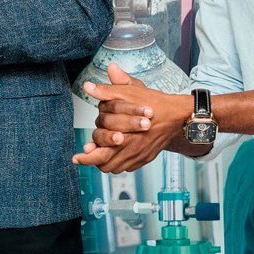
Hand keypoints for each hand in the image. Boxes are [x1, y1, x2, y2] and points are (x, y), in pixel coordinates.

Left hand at [71, 65, 186, 173]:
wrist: (178, 116)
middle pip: (105, 163)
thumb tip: (88, 86)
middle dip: (92, 161)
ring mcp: (138, 156)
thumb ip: (108, 90)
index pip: (98, 153)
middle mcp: (130, 149)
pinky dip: (119, 163)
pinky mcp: (145, 158)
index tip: (76, 157)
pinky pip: (127, 167)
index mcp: (123, 135)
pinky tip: (115, 155)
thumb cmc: (155, 103)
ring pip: (115, 167)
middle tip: (82, 158)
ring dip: (105, 163)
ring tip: (97, 156)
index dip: (85, 157)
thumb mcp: (130, 91)